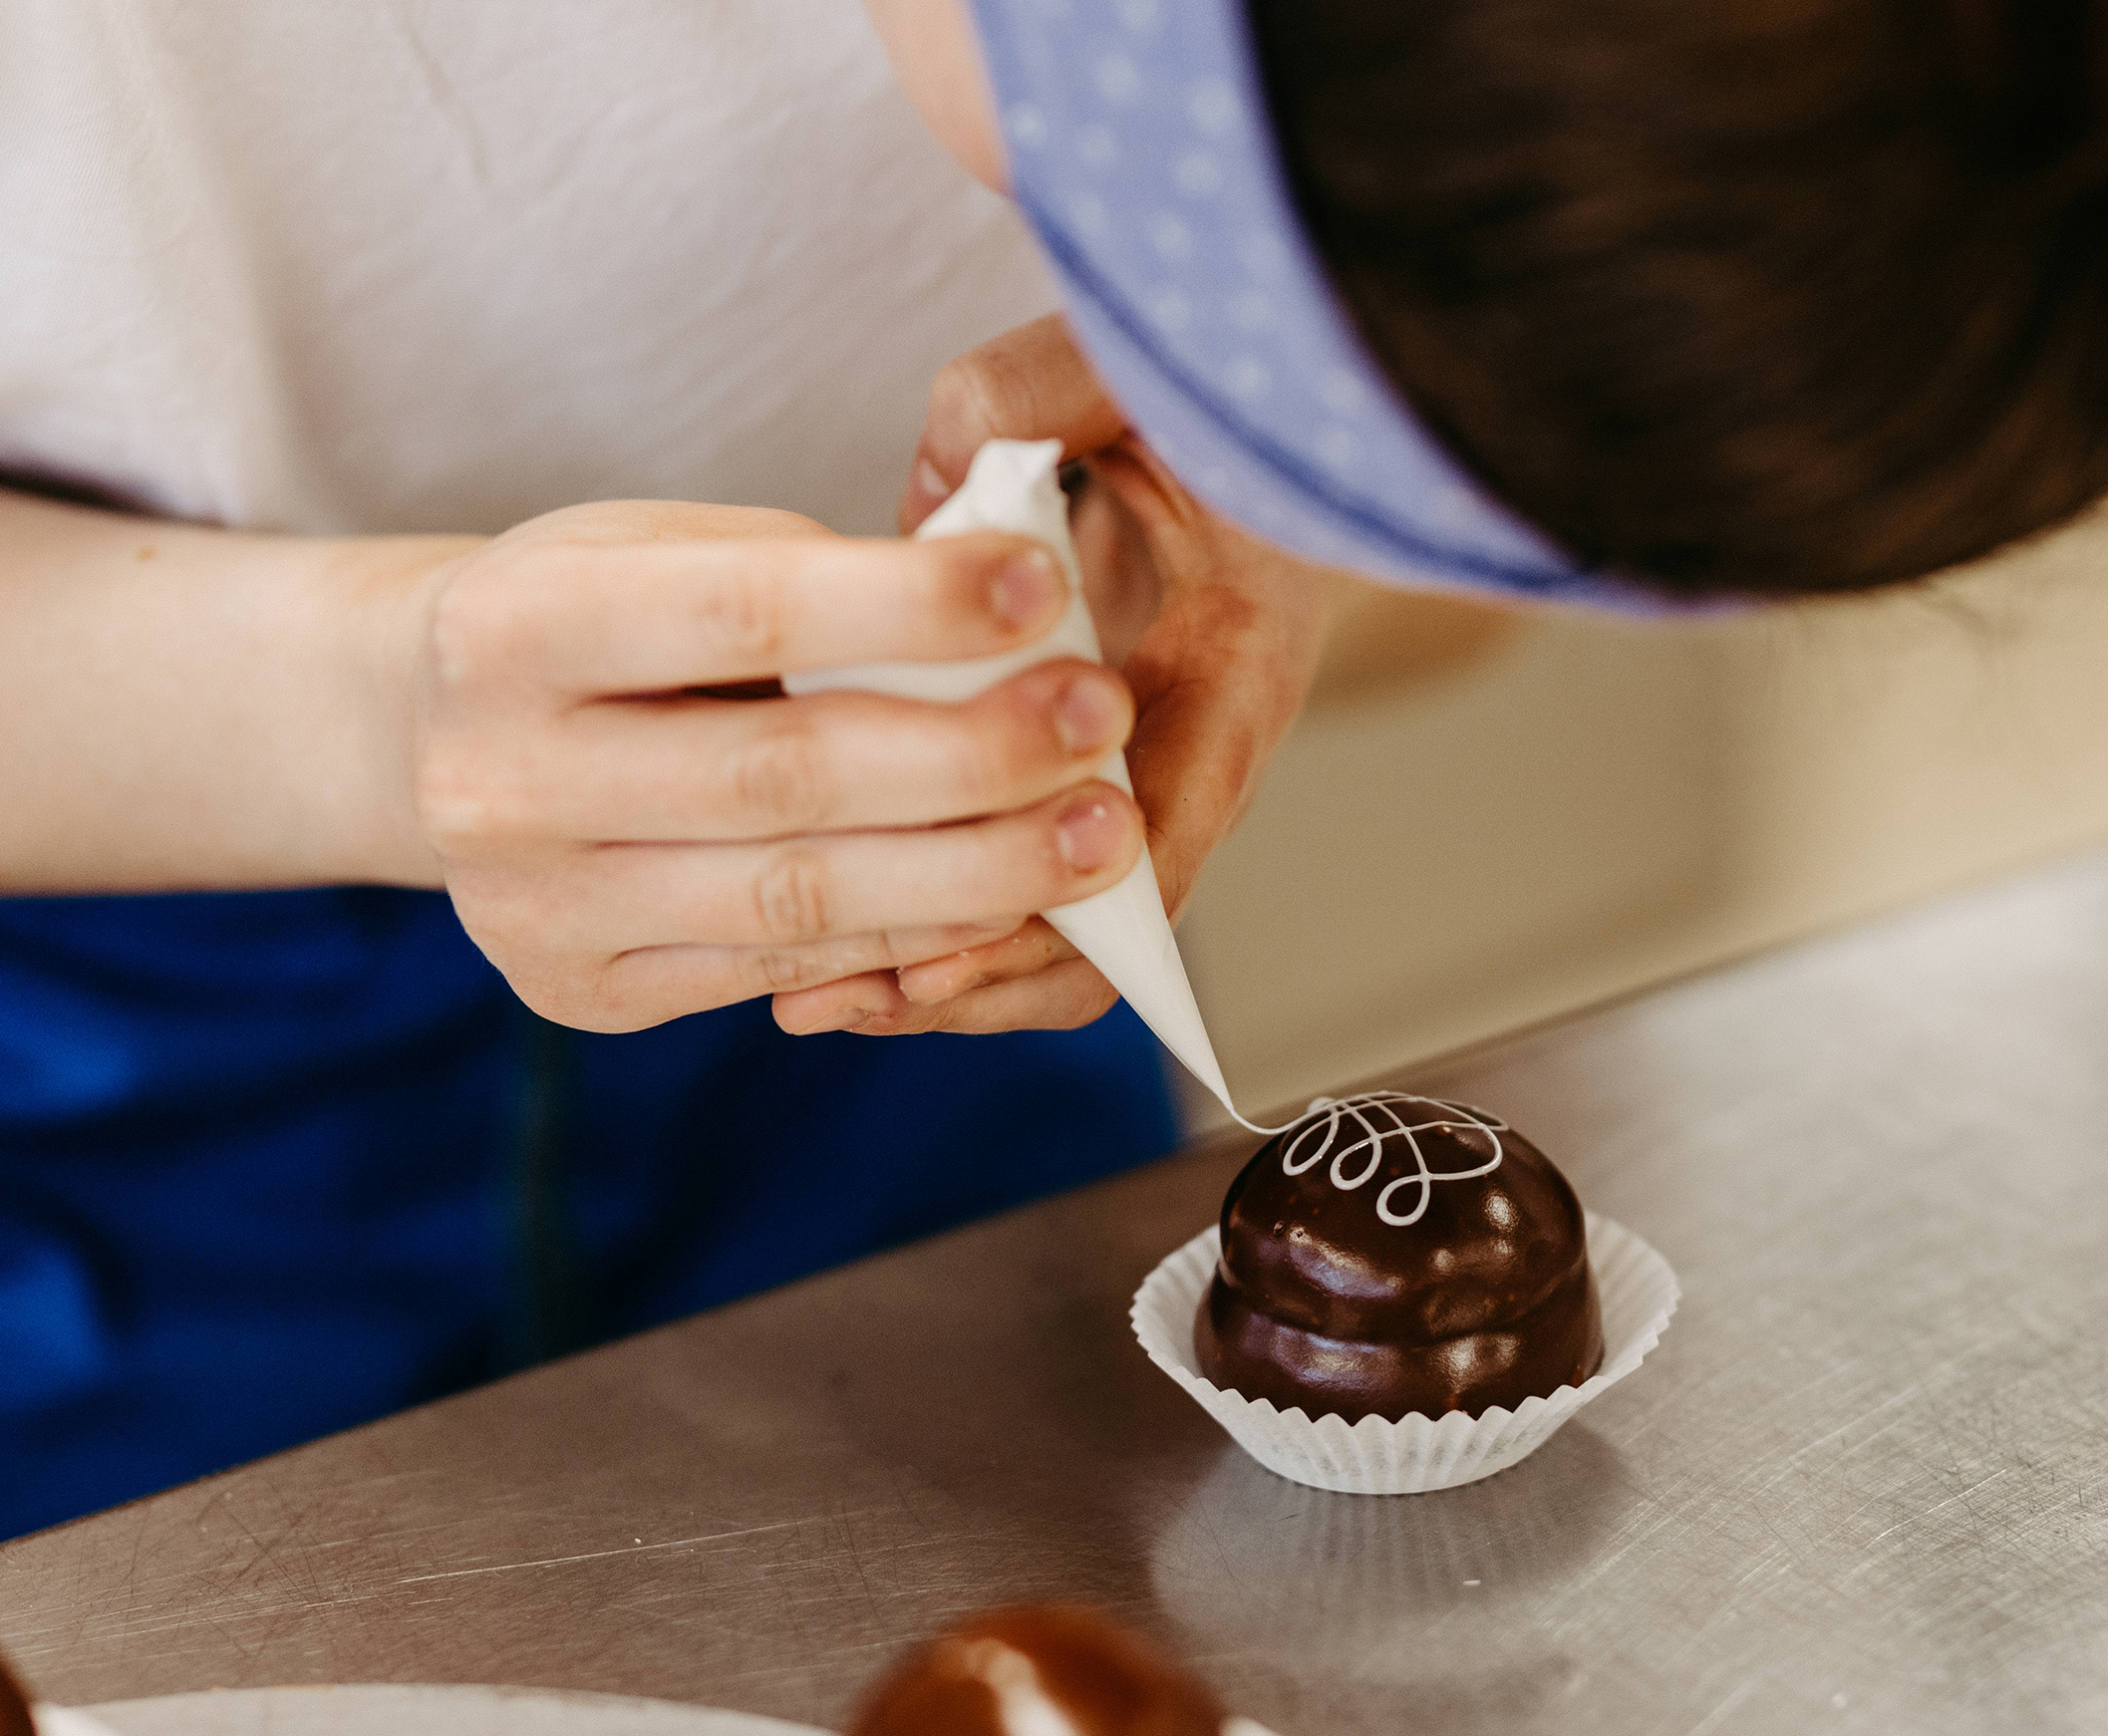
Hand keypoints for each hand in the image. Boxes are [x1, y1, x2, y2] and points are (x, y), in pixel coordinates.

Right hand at [400, 499, 1147, 1032]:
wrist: (426, 734)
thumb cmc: (594, 617)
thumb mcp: (662, 549)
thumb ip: (811, 584)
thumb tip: (1009, 632)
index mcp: (512, 625)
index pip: (745, 615)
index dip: (905, 606)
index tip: (1041, 588)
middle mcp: (498, 778)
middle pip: (783, 779)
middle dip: (970, 757)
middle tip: (1103, 725)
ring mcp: (533, 907)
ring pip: (796, 901)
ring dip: (973, 872)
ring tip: (1097, 835)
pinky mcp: (582, 993)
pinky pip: (783, 971)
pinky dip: (913, 937)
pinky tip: (1009, 903)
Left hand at [771, 315, 1336, 1034]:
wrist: (1288, 404)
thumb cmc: (1221, 383)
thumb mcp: (1132, 363)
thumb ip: (1022, 399)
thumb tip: (920, 505)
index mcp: (1241, 659)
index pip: (1163, 837)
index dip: (1048, 917)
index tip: (931, 956)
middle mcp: (1207, 736)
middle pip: (1111, 924)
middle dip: (979, 976)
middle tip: (841, 1000)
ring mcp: (1157, 758)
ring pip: (1071, 919)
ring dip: (954, 965)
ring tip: (819, 997)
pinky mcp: (1101, 757)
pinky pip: (1037, 865)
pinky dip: (947, 906)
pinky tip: (840, 934)